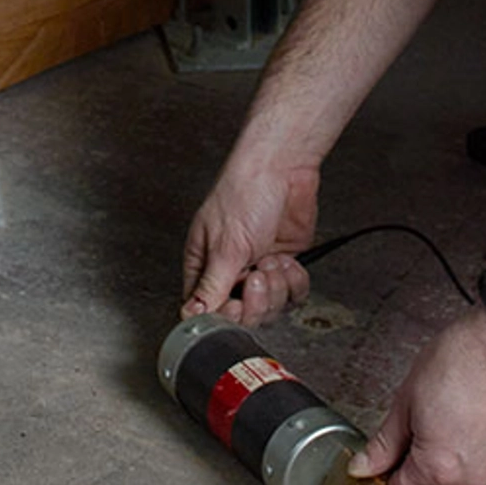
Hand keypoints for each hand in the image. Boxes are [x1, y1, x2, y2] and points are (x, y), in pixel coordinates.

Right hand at [182, 152, 319, 324]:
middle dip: (256, 301)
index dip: (226, 315)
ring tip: (272, 260)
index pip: (209, 310)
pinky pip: (293, 294)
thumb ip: (211, 286)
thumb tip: (190, 315)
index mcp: (205, 266)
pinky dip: (294, 281)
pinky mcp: (285, 266)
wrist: (282, 169)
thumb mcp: (225, 247)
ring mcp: (260, 269)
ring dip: (276, 287)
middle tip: (258, 276)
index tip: (236, 303)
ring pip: (271, 308)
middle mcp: (231, 271)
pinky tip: (288, 260)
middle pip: (243, 315)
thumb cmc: (243, 193)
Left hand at [353, 303, 485, 484]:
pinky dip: (485, 442)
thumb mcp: (406, 399)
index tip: (383, 467)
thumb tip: (365, 466)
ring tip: (456, 412)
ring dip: (456, 453)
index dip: (384, 483)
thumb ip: (384, 443)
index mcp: (439, 469)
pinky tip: (482, 414)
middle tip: (421, 422)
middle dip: (421, 462)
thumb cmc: (464, 357)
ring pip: (466, 473)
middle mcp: (474, 477)